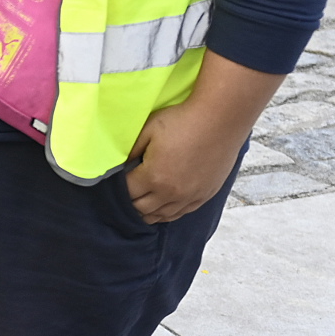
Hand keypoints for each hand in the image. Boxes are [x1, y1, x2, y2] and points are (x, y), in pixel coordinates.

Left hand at [123, 95, 244, 223]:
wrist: (220, 120)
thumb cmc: (183, 121)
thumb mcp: (148, 130)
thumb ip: (131, 150)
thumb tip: (120, 165)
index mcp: (153, 177)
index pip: (126, 193)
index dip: (117, 189)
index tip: (114, 183)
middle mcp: (171, 192)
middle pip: (141, 209)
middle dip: (129, 203)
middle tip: (125, 195)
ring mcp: (190, 196)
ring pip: (161, 215)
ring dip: (147, 212)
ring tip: (139, 206)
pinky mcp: (204, 195)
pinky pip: (181, 213)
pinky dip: (168, 213)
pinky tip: (161, 209)